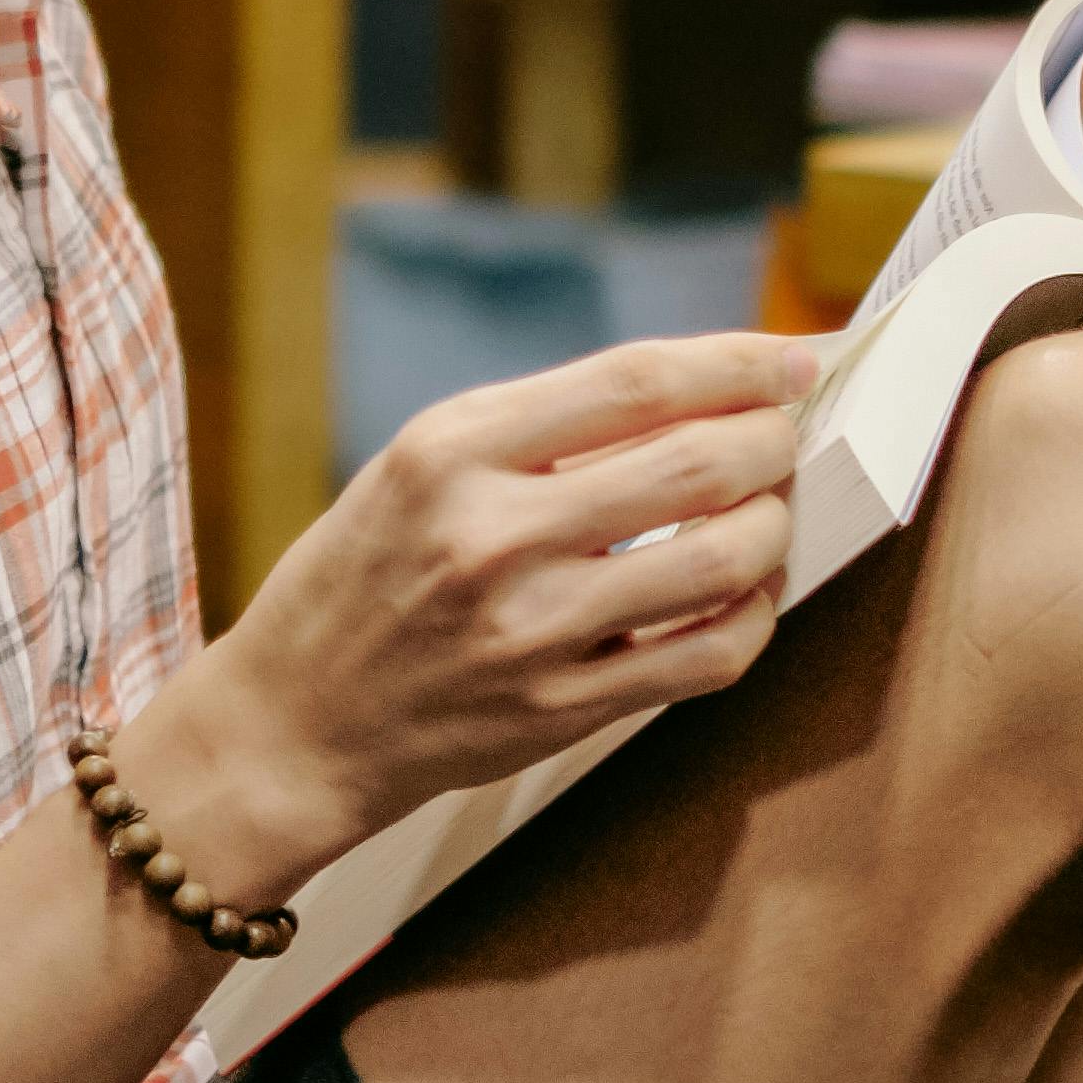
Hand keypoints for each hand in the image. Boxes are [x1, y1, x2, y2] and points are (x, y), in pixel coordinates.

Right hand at [156, 333, 807, 906]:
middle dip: (774, 439)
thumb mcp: (419, 465)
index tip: (792, 359)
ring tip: (771, 511)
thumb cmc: (364, 575)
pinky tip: (746, 594)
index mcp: (451, 450)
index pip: (637, 381)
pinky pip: (706, 658)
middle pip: (698, 463)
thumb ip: (544, 428)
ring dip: (774, 525)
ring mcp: (529, 632)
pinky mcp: (559, 712)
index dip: (737, 361)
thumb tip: (700, 390)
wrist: (291, 724)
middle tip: (789, 433)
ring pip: (721, 560)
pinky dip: (753, 618)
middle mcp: (490, 536)